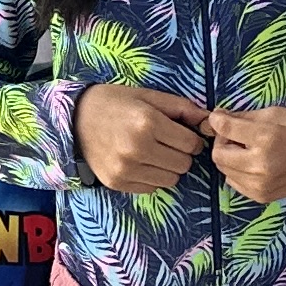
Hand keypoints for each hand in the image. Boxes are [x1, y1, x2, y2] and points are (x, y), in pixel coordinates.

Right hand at [75, 83, 208, 196]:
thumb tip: (210, 120)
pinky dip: (152, 177)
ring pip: (171, 180)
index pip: (191, 144)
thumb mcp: (149, 97)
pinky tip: (139, 161)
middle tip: (167, 143)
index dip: (192, 139)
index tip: (183, 134)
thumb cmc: (116, 103)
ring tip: (154, 152)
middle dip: (181, 154)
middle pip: (183, 164)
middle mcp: (137, 149)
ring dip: (168, 168)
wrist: (74, 119)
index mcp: (147, 123)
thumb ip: (182, 108)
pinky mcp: (117, 183)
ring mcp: (125, 169)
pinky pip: (152, 188)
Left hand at [206, 104, 285, 203]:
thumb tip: (217, 119)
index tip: (219, 117)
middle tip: (237, 135)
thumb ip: (243, 117)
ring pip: (224, 170)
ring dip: (230, 157)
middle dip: (223, 141)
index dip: (218, 120)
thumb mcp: (275, 114)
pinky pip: (234, 182)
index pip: (225, 129)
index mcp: (266, 139)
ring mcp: (260, 185)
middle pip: (218, 154)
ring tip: (248, 150)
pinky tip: (254, 163)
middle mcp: (260, 165)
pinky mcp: (261, 196)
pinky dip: (238, 171)